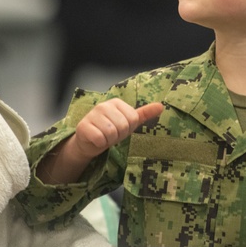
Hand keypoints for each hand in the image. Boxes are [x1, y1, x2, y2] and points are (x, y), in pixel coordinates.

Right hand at [36, 99, 163, 184]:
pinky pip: (99, 138)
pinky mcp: (83, 126)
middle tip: (111, 135)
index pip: (132, 119)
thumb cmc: (110, 130)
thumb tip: (161, 106)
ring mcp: (92, 114)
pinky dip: (99, 143)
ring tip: (104, 137)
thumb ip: (144, 114)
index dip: (128, 129)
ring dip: (109, 140)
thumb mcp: (128, 122)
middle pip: (122, 126)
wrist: (89, 141)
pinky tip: (96, 140)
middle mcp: (103, 105)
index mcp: (116, 103)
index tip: (120, 129)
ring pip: (111, 133)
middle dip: (118, 136)